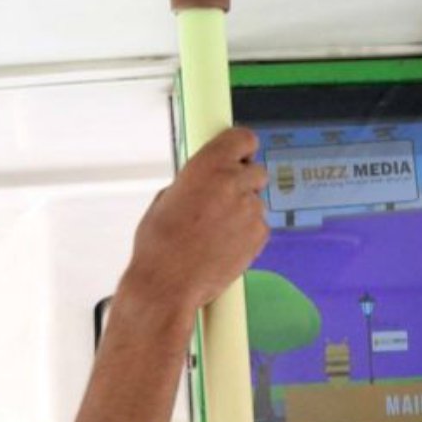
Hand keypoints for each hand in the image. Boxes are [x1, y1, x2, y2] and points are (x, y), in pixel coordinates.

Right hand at [123, 127, 268, 316]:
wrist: (169, 283)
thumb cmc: (160, 245)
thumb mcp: (167, 197)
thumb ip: (195, 181)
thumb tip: (207, 179)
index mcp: (208, 166)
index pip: (243, 138)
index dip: (241, 148)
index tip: (239, 153)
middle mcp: (234, 182)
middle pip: (256, 170)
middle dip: (244, 181)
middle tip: (225, 198)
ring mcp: (251, 209)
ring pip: (257, 201)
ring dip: (243, 210)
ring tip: (216, 230)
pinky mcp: (260, 234)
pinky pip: (259, 225)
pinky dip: (247, 233)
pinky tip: (225, 245)